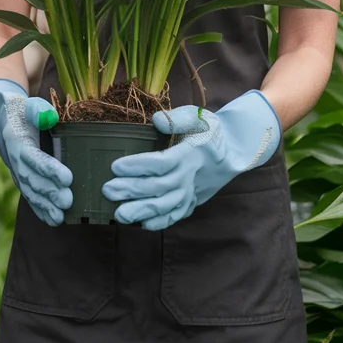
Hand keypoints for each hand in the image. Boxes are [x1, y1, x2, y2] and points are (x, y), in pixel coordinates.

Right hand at [0, 79, 71, 225]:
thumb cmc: (21, 110)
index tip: (68, 177)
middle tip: (68, 200)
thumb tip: (50, 117)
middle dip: (50, 192)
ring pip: (31, 192)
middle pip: (33, 179)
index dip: (50, 169)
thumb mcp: (27, 104)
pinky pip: (30, 197)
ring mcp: (17, 173)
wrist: (2, 120)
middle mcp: (15, 160)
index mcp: (16, 141)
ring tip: (61, 217)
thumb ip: (38, 110)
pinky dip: (40, 210)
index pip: (34, 158)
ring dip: (45, 206)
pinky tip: (53, 221)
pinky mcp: (22, 180)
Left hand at [101, 90, 280, 229]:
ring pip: (164, 206)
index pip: (159, 163)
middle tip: (107, 190)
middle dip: (130, 190)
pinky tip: (142, 224)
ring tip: (118, 214)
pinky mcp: (192, 202)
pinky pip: (175, 216)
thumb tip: (156, 120)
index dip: (137, 166)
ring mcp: (191, 192)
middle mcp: (188, 177)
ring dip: (140, 211)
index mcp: (187, 155)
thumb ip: (177, 119)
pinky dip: (160, 222)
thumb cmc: (212, 132)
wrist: (235, 151)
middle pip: (156, 187)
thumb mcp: (198, 117)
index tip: (115, 166)